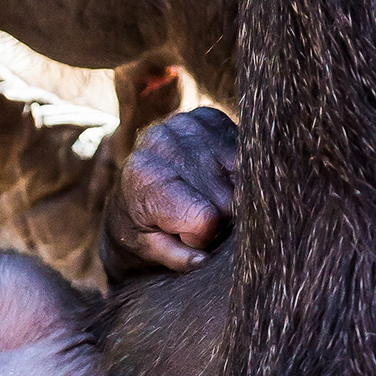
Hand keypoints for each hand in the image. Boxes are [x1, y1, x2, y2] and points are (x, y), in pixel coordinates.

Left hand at [99, 107, 237, 282]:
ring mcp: (185, 123)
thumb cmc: (141, 225)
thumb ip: (176, 257)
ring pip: (242, 171)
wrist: (132, 188)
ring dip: (232, 191)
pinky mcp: (206, 115)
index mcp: (145, 178)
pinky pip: (243, 147)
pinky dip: (237, 168)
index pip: (206, 218)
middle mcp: (162, 142)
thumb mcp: (148, 249)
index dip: (205, 236)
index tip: (188, 236)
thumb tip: (203, 259)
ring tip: (207, 197)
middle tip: (199, 219)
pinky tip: (217, 175)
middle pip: (227, 196)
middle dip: (222, 217)